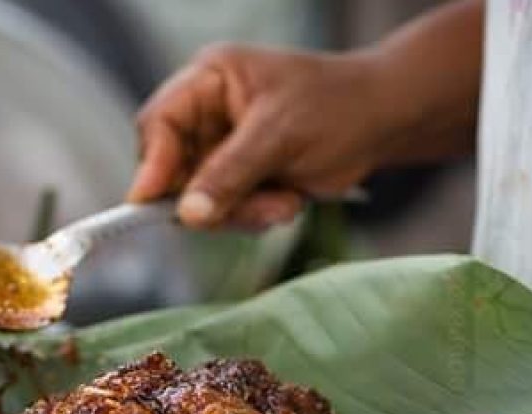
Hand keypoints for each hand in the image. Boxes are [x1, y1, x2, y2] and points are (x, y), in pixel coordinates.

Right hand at [126, 44, 389, 229]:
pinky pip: (225, 212)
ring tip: (284, 203)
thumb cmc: (337, 106)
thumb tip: (188, 215)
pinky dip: (255, 217)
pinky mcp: (240, 178)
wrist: (383, 122)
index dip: (152, 165)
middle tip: (250, 210)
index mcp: (210, 79)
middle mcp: (208, 113)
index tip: (148, 204)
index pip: (159, 122)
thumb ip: (230, 173)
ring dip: (240, 212)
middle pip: (173, 170)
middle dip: (211, 198)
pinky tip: (288, 202)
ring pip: (199, 200)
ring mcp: (222, 148)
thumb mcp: (280, 135)